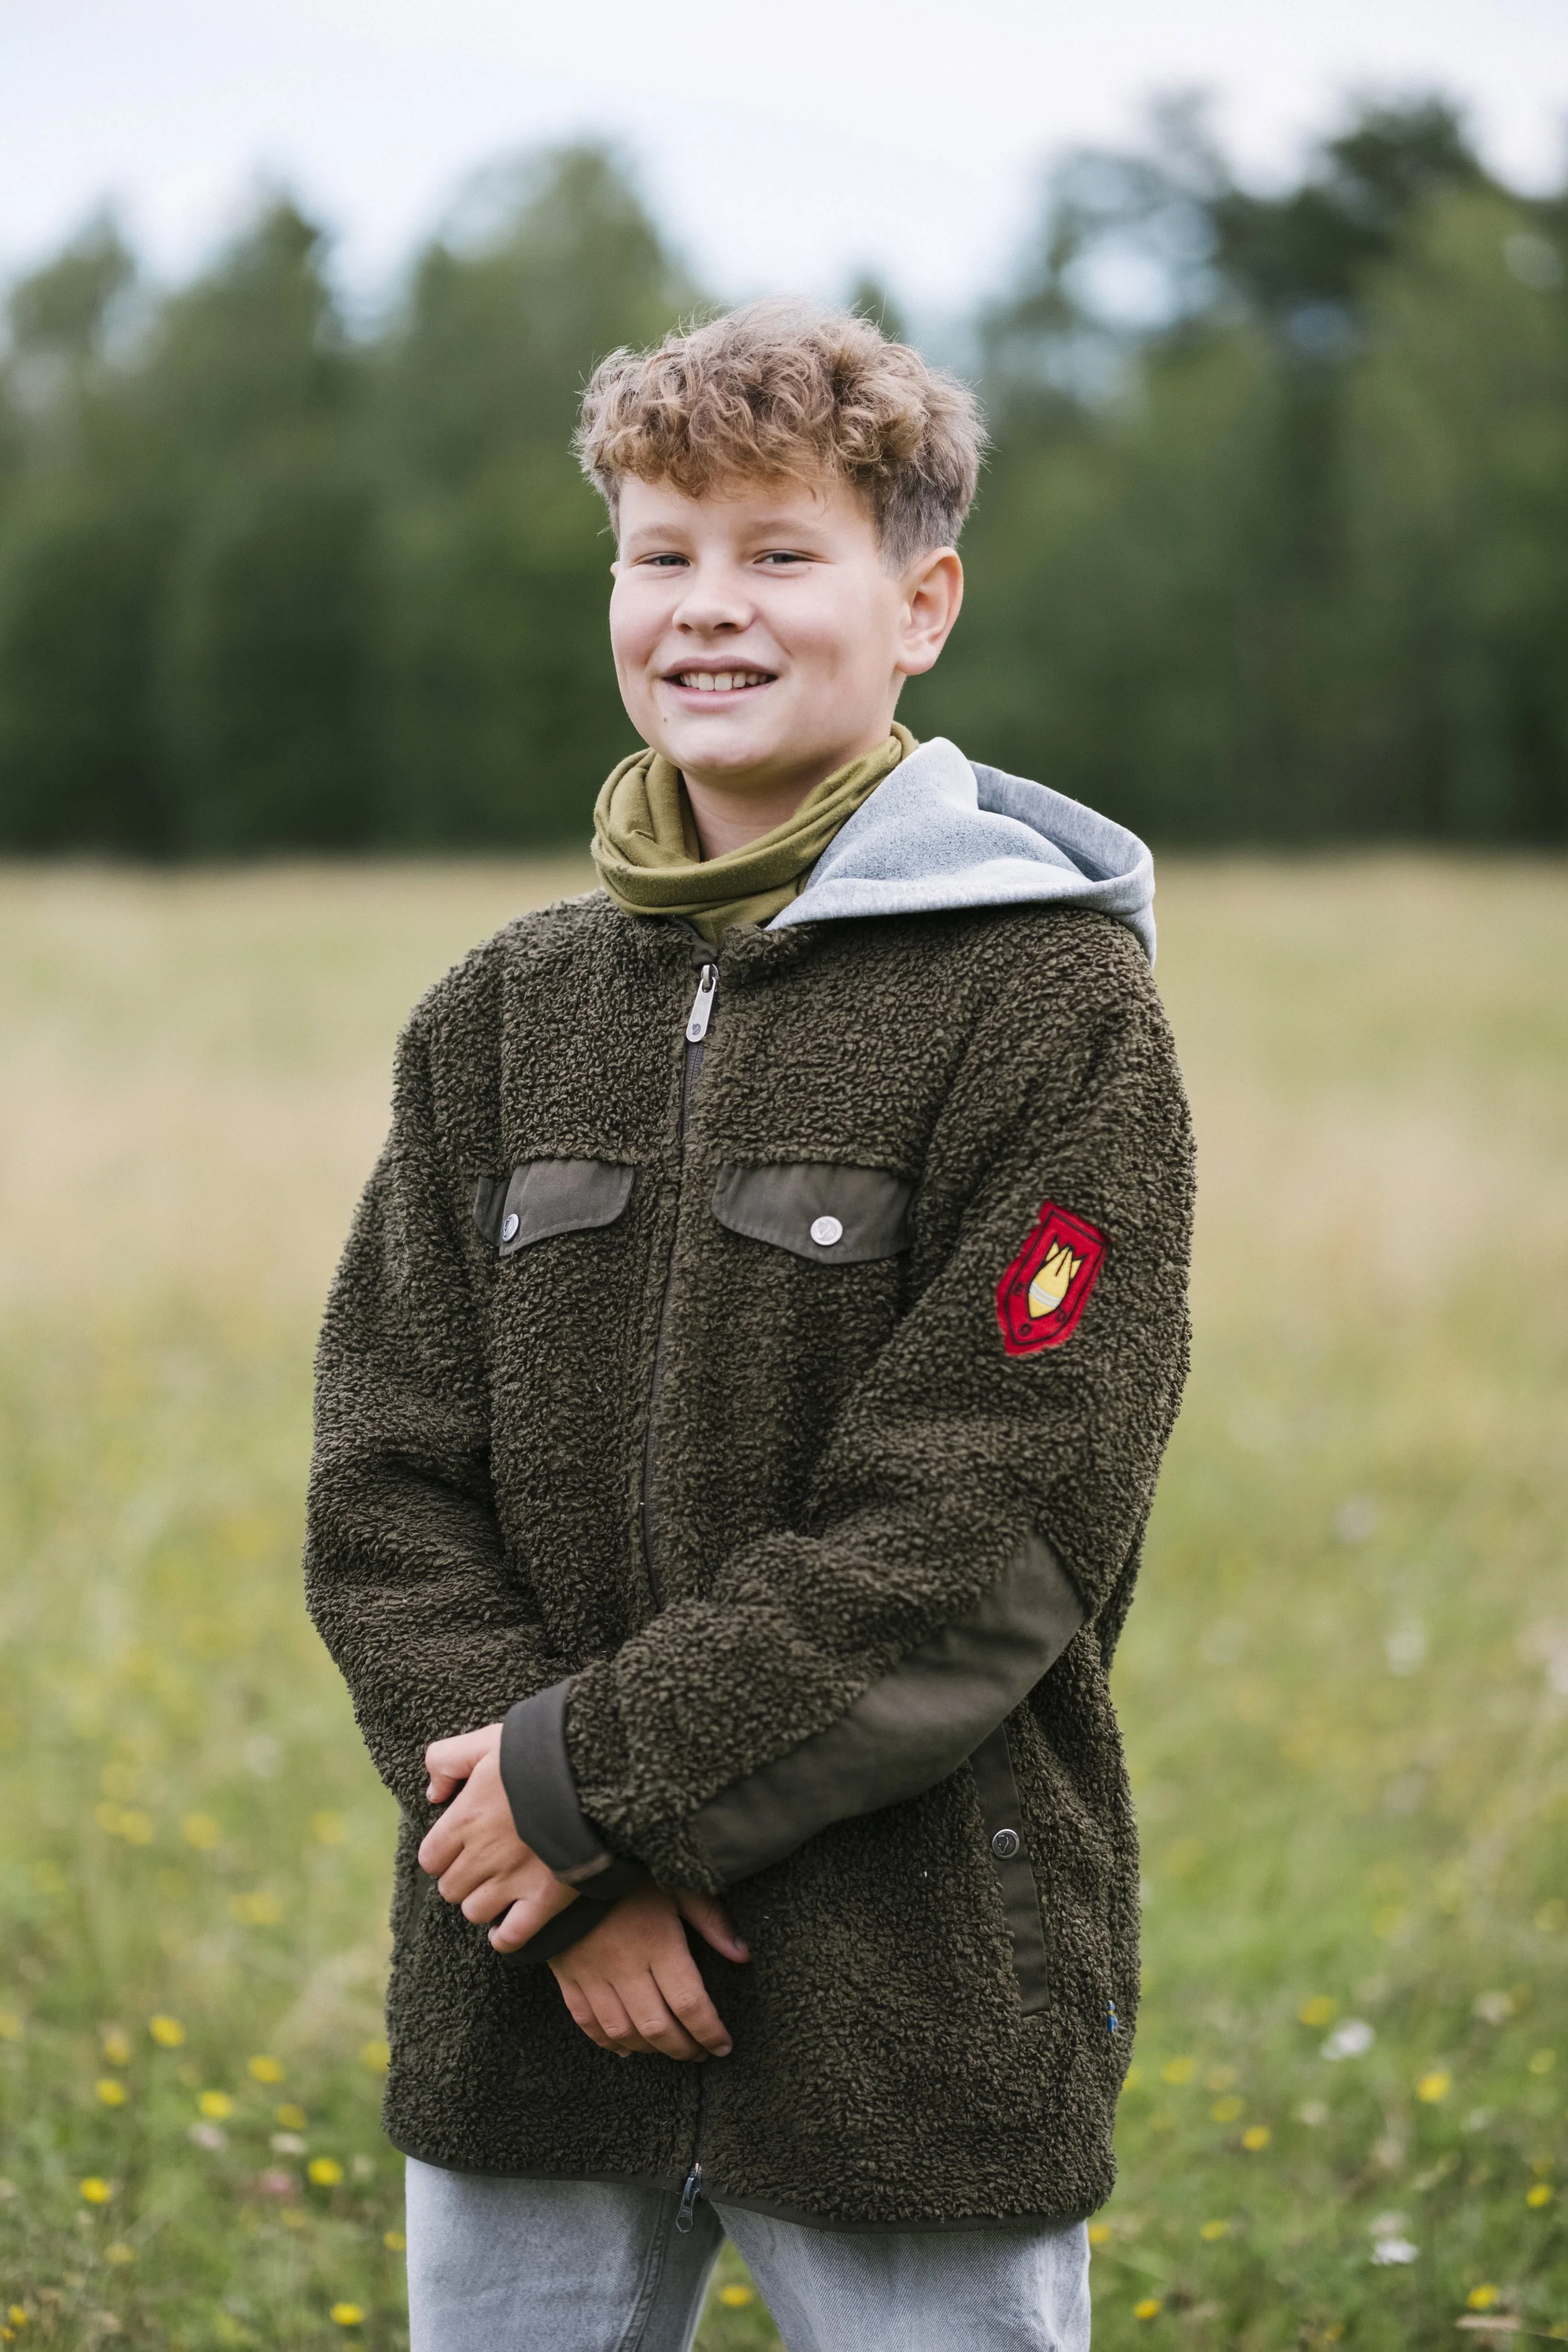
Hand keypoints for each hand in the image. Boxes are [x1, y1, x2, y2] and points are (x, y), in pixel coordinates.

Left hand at [418, 1723, 577, 1953]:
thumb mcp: (487, 1740)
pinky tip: (506, 1924)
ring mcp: (513, 1881)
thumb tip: (432, 1793)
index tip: (461, 1843)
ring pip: (475, 1912)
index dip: (443, 1852)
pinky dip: (504, 1937)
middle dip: (463, 1877)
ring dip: (483, 1902)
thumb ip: (447, 1758)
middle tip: (484, 1862)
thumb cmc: (539, 1753)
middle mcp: (482, 1856)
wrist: (594, 1772)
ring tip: (500, 1886)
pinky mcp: (544, 1899)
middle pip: (450, 1888)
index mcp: (465, 1819)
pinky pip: (511, 1936)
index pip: (430, 1857)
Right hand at [549, 1884, 748, 2061]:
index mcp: (658, 1944)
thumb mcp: (677, 1885)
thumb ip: (711, 1920)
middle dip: (683, 2048)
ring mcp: (592, 1974)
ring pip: (622, 2031)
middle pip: (657, 2027)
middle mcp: (625, 1967)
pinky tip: (625, 2048)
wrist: (570, 1860)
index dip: (710, 2032)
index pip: (690, 2004)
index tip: (724, 2046)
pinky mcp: (568, 1975)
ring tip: (669, 2050)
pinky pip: (585, 2020)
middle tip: (700, 2053)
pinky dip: (606, 2041)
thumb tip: (743, 1954)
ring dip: (649, 2049)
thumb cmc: (630, 1872)